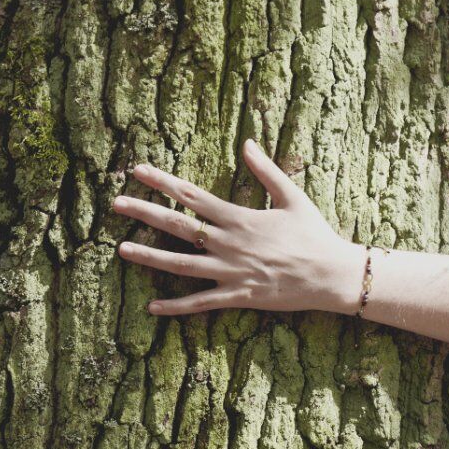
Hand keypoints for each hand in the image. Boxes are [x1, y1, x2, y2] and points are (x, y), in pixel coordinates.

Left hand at [114, 139, 366, 315]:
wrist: (331, 275)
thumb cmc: (315, 235)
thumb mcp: (293, 197)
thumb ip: (266, 170)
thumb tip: (246, 142)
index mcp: (240, 218)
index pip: (192, 196)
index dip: (163, 182)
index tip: (139, 171)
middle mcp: (229, 244)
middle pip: (178, 226)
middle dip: (145, 213)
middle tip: (116, 203)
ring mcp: (231, 272)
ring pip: (181, 264)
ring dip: (150, 256)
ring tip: (122, 249)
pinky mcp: (238, 296)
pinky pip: (201, 302)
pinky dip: (176, 306)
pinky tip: (152, 306)